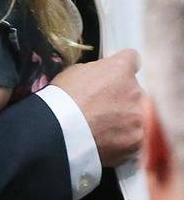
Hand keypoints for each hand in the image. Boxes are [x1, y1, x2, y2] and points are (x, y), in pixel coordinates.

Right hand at [52, 49, 143, 166]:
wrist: (62, 130)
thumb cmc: (63, 98)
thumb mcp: (75, 72)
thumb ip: (97, 72)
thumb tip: (101, 79)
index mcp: (120, 69)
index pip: (132, 59)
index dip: (122, 67)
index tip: (115, 75)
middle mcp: (135, 90)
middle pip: (134, 90)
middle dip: (122, 97)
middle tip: (101, 106)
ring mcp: (137, 116)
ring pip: (135, 115)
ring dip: (123, 119)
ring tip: (101, 127)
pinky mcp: (137, 139)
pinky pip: (135, 137)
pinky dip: (123, 139)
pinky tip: (106, 140)